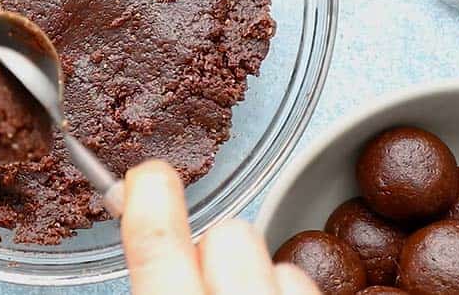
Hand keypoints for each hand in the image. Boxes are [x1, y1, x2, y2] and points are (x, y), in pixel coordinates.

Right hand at [121, 160, 319, 294]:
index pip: (157, 243)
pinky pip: (309, 287)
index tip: (149, 175)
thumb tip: (149, 252)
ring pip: (278, 260)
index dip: (150, 198)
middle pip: (231, 234)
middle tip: (212, 282)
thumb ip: (156, 285)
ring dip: (263, 276)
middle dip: (222, 247)